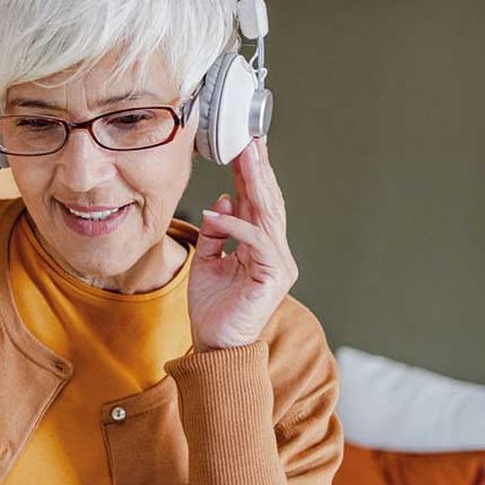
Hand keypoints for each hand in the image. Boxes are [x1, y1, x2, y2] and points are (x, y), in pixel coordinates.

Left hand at [188, 138, 298, 350]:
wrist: (214, 346)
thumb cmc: (212, 309)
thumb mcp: (206, 263)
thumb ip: (215, 234)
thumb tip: (222, 200)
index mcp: (259, 245)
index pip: (257, 203)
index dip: (251, 174)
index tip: (244, 145)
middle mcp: (273, 250)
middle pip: (267, 202)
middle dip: (258, 168)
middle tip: (250, 137)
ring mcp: (277, 263)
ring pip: (268, 215)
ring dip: (255, 184)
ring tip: (243, 157)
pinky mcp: (272, 277)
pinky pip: (255, 242)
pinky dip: (236, 225)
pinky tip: (218, 213)